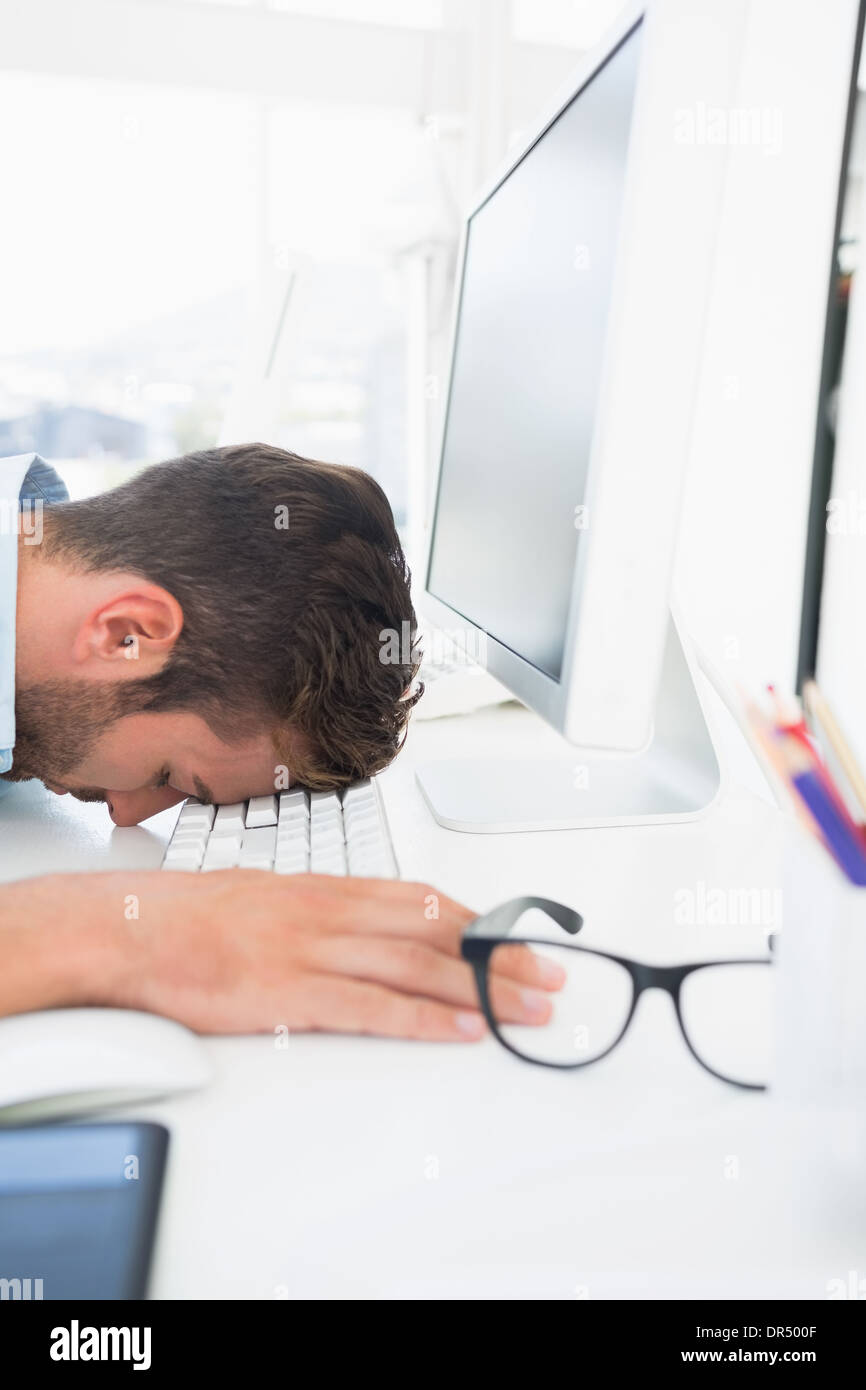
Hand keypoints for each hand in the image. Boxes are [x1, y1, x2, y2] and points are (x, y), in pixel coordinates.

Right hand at [38, 871, 564, 1039]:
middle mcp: (334, 912)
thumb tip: (363, 926)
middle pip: (438, 932)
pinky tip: (464, 1030)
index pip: (425, 901)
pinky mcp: (293, 993)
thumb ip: (322, 910)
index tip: (516, 937)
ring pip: (420, 966)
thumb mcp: (271, 896)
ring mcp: (316, 950)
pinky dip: (428, 1019)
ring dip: (483, 988)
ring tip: (529, 1007)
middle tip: (550, 974)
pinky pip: (376, 1007)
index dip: (479, 922)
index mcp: (330, 887)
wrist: (133, 928)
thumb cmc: (194, 916)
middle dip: (500, 955)